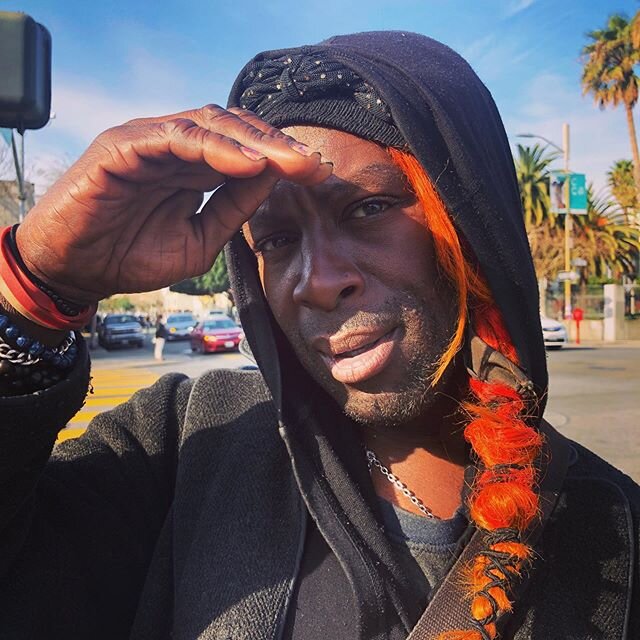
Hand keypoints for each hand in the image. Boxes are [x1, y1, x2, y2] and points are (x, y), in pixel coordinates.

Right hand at [15, 105, 330, 303]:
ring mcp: (149, 141)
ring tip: (288, 162)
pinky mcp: (123, 145)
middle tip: (314, 165)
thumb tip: (272, 180)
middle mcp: (175, 148)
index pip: (245, 150)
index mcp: (194, 168)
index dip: (282, 160)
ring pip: (209, 124)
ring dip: (253, 143)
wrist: (77, 271)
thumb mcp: (200, 239)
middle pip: (236, 130)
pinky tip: (245, 164)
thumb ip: (233, 209)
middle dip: (278, 147)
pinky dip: (211, 146)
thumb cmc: (133, 254)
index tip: (319, 175)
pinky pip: (174, 136)